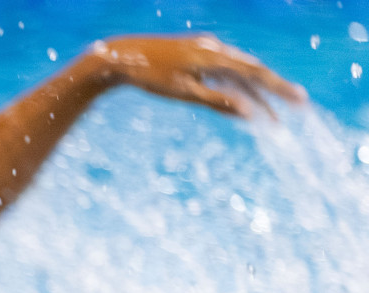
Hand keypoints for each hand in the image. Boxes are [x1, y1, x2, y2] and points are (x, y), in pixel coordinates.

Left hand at [89, 34, 304, 117]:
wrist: (121, 57)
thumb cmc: (150, 77)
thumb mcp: (183, 93)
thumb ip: (216, 101)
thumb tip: (247, 113)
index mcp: (214, 57)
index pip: (256, 73)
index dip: (280, 88)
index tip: (300, 101)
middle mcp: (215, 49)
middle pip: (253, 71)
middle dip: (275, 91)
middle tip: (298, 106)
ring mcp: (205, 49)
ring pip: (238, 71)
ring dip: (255, 92)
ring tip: (271, 115)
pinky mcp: (195, 54)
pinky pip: (223, 70)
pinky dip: (235, 85)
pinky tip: (243, 99)